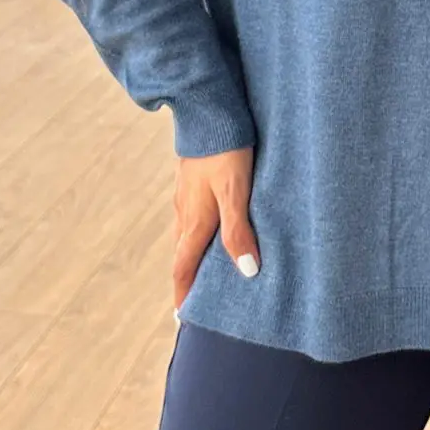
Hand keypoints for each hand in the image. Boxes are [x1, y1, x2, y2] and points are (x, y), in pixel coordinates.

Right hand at [172, 145, 258, 311]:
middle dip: (189, 280)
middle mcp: (185, 212)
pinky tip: (213, 226)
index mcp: (194, 221)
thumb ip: (239, 231)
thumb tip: (246, 271)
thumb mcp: (236, 192)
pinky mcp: (192, 181)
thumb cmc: (225, 150)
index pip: (184, 269)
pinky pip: (192, 216)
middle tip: (197, 300)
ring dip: (194, 255)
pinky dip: (200, 232)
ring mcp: (186, 196)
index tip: (183, 319)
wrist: (207, 110)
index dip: (184, 295)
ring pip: (187, 235)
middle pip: (184, 255)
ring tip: (208, 269)